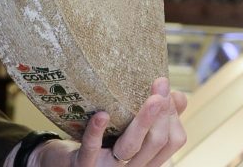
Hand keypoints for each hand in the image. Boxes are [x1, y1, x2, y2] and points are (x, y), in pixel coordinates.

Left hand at [34, 78, 187, 166]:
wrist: (61, 162)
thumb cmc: (100, 142)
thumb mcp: (128, 128)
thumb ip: (154, 116)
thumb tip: (180, 97)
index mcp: (145, 157)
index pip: (172, 141)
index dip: (174, 117)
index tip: (169, 92)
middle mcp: (130, 166)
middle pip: (156, 142)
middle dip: (162, 112)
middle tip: (161, 83)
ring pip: (130, 146)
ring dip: (143, 120)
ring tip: (152, 98)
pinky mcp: (82, 165)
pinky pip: (91, 148)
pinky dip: (96, 131)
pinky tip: (102, 114)